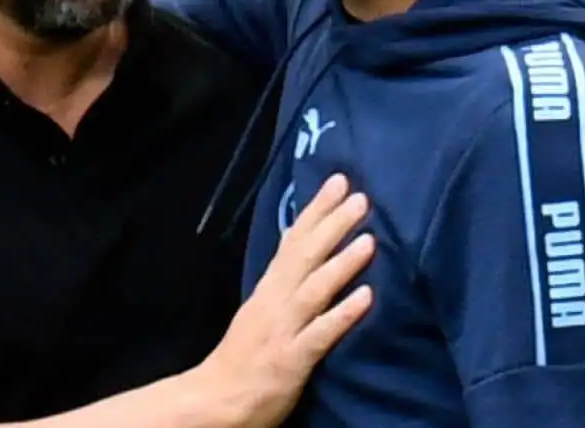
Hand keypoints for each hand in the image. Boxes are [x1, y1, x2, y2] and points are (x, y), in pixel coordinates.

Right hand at [188, 174, 375, 427]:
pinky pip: (320, 334)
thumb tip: (310, 255)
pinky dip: (343, 314)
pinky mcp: (291, 359)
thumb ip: (284, 285)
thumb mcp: (261, 311)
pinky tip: (367, 298)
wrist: (215, 402)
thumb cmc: (243, 358)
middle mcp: (275, 301)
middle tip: (361, 197)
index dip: (316, 210)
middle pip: (304, 255)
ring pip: (314, 289)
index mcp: (269, 289)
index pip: (293, 239)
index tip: (339, 182)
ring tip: (369, 240)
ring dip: (341, 263)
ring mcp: (283, 329)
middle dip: (332, 224)